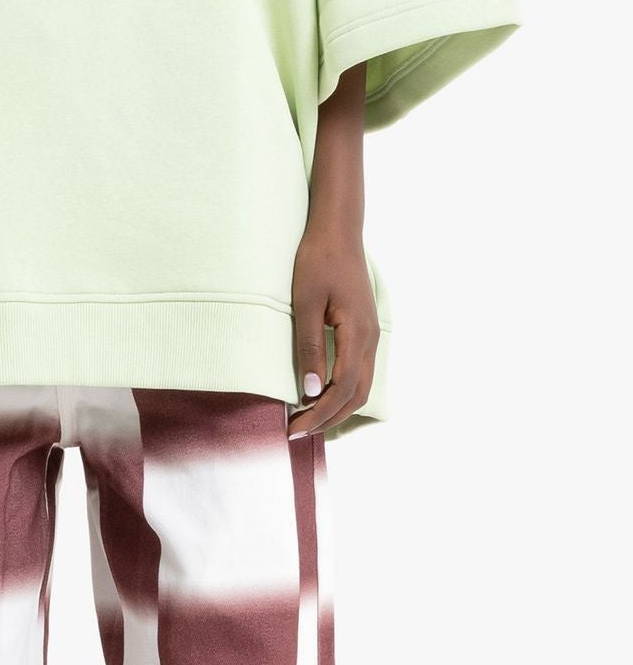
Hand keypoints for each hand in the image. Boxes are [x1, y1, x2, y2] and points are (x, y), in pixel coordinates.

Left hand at [286, 222, 379, 438]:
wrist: (338, 231)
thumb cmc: (318, 261)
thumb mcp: (305, 304)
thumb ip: (309, 348)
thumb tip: (310, 391)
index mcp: (358, 334)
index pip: (341, 390)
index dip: (318, 414)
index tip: (292, 428)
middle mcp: (371, 340)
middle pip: (355, 396)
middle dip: (327, 419)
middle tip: (295, 432)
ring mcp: (371, 336)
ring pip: (361, 387)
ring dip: (336, 409)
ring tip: (307, 420)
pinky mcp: (365, 332)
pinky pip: (359, 373)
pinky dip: (342, 393)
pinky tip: (321, 397)